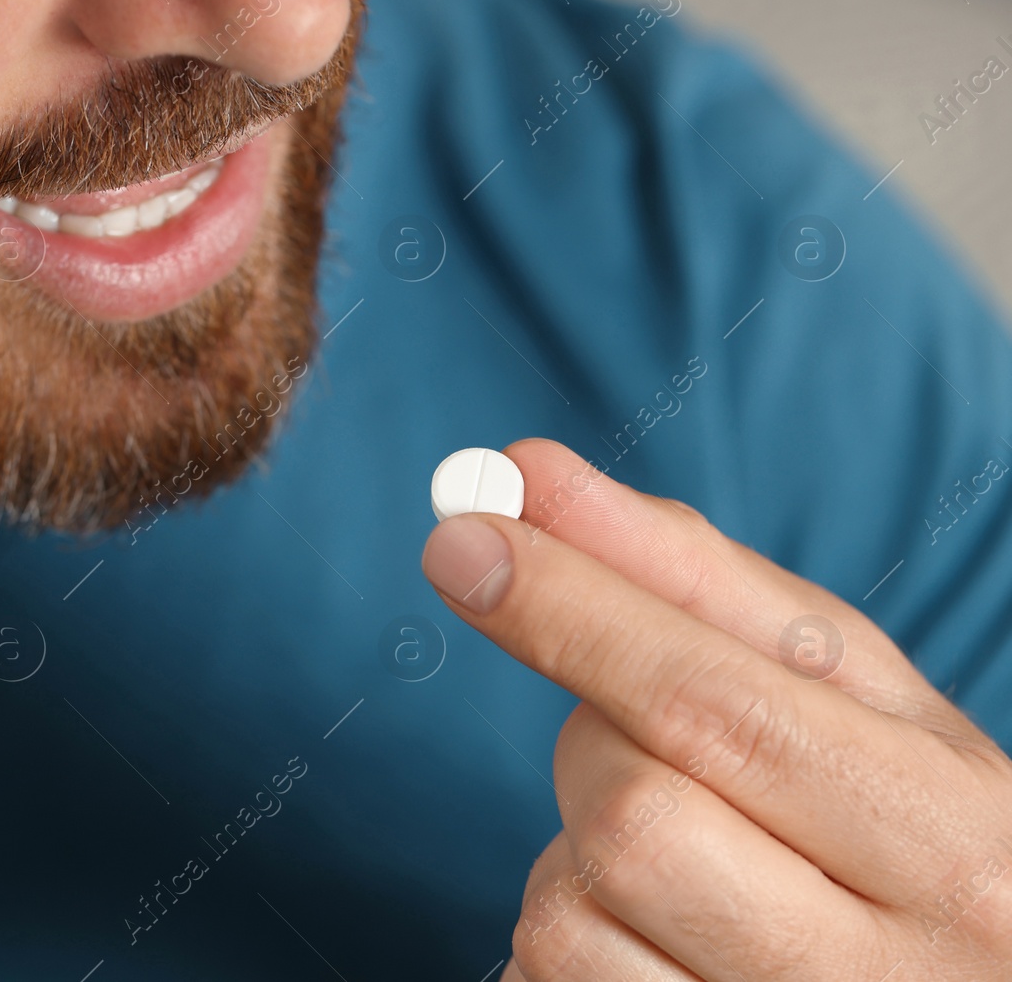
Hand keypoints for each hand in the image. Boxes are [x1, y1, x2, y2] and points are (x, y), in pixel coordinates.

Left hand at [421, 439, 1011, 980]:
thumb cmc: (910, 830)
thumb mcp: (857, 700)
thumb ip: (696, 583)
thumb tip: (533, 477)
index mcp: (946, 839)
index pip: (716, 704)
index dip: (572, 613)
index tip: (463, 538)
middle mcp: (886, 978)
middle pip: (628, 814)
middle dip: (597, 750)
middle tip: (657, 754)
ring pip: (566, 918)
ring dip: (577, 860)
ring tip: (686, 868)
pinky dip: (568, 938)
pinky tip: (661, 942)